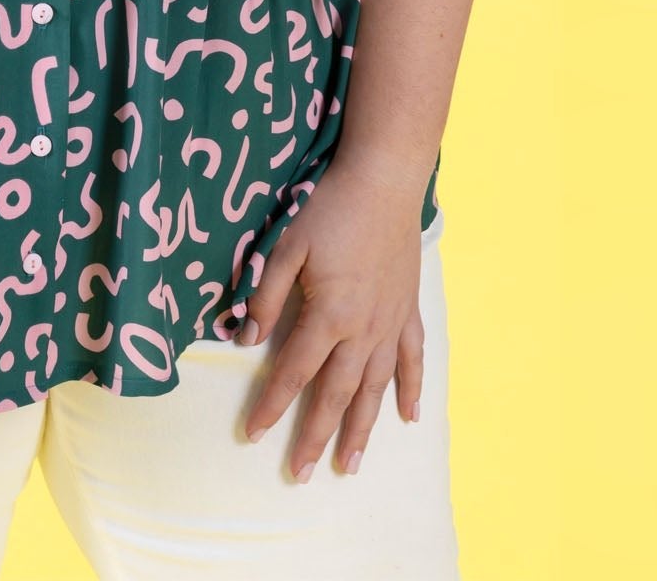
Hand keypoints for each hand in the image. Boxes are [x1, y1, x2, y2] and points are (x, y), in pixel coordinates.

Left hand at [238, 153, 427, 481]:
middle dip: (315, 435)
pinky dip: (411, 389)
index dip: (271, 406)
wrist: (384, 181)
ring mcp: (391, 324)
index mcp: (328, 315)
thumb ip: (265, 295)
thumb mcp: (286, 246)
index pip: (292, 372)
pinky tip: (408, 417)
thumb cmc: (329, 209)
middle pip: (336, 395)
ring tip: (351, 465)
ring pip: (375, 389)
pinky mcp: (409, 311)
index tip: (252, 435)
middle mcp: (363, 330)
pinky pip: (412, 360)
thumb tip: (244, 339)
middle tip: (301, 474)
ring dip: (362, 429)